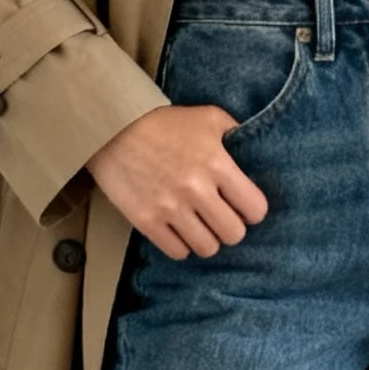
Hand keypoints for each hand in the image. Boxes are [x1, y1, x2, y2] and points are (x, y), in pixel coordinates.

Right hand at [88, 105, 269, 259]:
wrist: (113, 128)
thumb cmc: (164, 123)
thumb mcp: (208, 117)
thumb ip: (235, 135)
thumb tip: (253, 155)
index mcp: (217, 164)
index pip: (255, 209)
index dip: (252, 210)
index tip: (242, 206)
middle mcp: (196, 189)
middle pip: (234, 234)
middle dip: (231, 227)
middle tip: (220, 217)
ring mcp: (170, 208)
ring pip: (207, 248)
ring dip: (207, 239)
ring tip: (199, 226)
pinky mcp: (146, 221)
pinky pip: (177, 252)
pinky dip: (181, 245)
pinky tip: (178, 230)